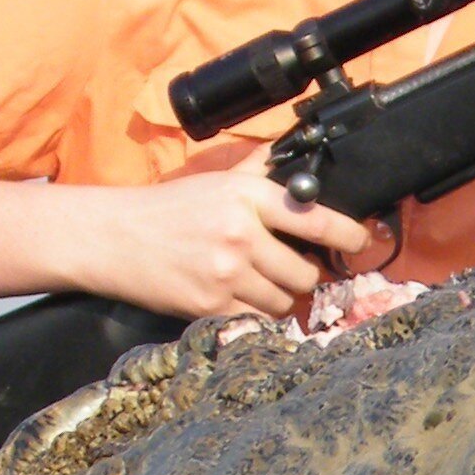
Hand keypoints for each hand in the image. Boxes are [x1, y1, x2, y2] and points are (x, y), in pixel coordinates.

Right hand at [76, 133, 375, 321]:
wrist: (112, 237)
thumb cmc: (166, 208)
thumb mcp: (216, 181)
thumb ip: (258, 172)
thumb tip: (294, 155)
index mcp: (247, 197)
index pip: (318, 221)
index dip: (351, 236)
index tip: (361, 242)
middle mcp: (242, 234)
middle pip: (306, 273)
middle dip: (302, 275)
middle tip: (286, 268)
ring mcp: (227, 273)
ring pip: (284, 302)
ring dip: (279, 298)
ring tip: (257, 283)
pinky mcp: (211, 305)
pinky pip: (257, 319)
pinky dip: (254, 314)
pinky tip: (238, 298)